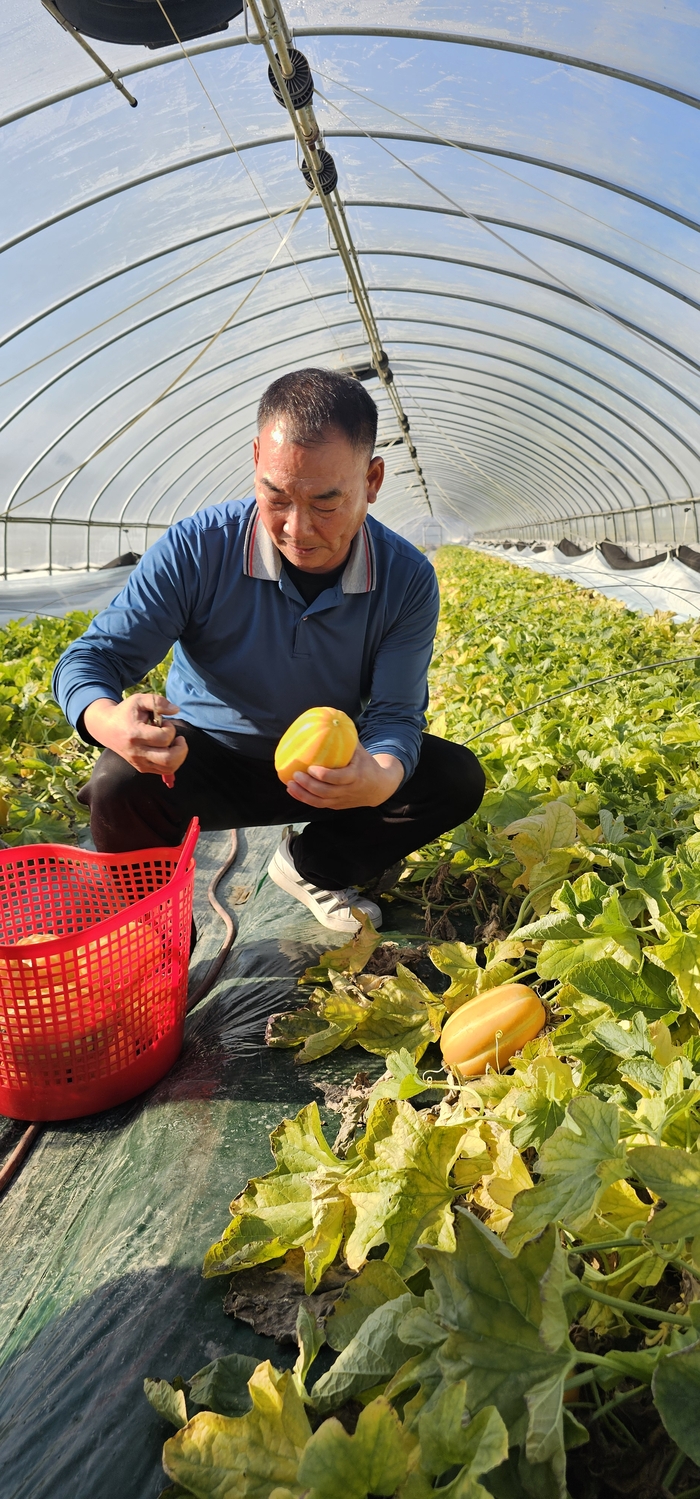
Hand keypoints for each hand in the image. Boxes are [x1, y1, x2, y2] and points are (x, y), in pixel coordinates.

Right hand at [83, 695, 188, 780]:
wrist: (106, 728)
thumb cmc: (125, 713)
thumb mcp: (138, 700)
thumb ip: (158, 702)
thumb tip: (176, 710)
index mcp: (135, 735)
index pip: (164, 738)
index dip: (171, 729)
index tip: (165, 723)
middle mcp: (137, 752)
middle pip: (169, 759)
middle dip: (181, 748)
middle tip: (178, 738)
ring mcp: (139, 763)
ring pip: (169, 768)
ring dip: (179, 756)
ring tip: (175, 744)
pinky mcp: (141, 768)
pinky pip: (164, 771)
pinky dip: (173, 762)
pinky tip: (168, 750)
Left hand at [285, 743, 403, 809]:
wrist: (379, 787)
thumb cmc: (365, 763)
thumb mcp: (360, 750)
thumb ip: (346, 738)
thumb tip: (331, 719)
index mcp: (355, 776)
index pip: (338, 778)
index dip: (323, 775)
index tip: (311, 767)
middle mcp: (348, 791)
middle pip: (326, 792)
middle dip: (309, 785)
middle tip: (296, 774)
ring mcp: (341, 800)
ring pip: (320, 801)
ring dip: (303, 794)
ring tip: (290, 784)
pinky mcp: (336, 805)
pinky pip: (318, 804)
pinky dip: (304, 798)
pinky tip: (293, 790)